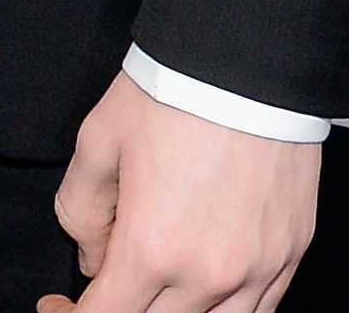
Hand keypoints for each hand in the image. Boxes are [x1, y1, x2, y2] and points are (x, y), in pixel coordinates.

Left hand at [41, 72, 318, 312]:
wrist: (247, 60)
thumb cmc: (172, 91)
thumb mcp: (98, 139)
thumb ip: (81, 210)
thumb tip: (93, 258)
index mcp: (152, 248)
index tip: (60, 305)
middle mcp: (207, 275)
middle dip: (120, 309)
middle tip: (104, 285)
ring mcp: (255, 271)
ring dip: (173, 311)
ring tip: (155, 285)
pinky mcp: (289, 255)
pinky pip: (256, 312)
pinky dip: (223, 309)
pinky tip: (202, 288)